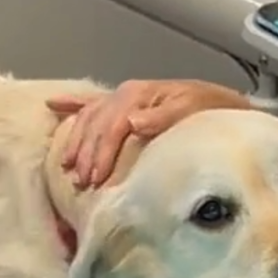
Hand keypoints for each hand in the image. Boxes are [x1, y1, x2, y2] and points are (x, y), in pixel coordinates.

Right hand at [48, 79, 251, 188]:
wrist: (224, 104)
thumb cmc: (211, 111)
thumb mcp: (194, 110)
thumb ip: (164, 116)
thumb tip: (133, 122)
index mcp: (140, 94)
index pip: (112, 126)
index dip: (101, 153)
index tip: (96, 179)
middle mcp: (127, 94)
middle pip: (96, 124)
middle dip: (86, 153)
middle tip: (81, 182)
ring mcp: (123, 97)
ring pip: (89, 117)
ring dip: (76, 140)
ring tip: (68, 165)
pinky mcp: (124, 103)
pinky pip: (91, 103)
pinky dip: (72, 104)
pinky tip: (52, 106)